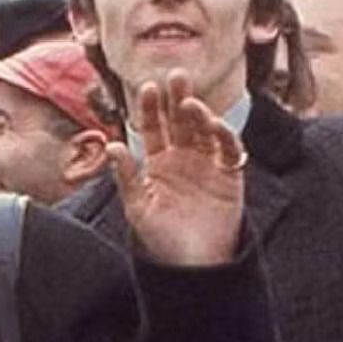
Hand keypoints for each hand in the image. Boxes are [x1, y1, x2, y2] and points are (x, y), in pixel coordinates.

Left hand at [110, 70, 246, 267]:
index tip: (147, 88)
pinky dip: (224, 136)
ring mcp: (207, 164)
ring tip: (190, 104)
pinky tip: (213, 124)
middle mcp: (183, 157)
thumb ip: (126, 177)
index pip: (152, 127)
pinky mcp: (230, 176)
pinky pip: (229, 150)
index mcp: (158, 162)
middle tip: (176, 76)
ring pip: (204, 130)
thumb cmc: (161, 239)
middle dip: (177, 98)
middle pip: (180, 121)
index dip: (150, 107)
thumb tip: (111, 145)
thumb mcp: (138, 207)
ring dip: (199, 114)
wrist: (194, 265)